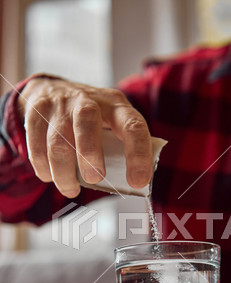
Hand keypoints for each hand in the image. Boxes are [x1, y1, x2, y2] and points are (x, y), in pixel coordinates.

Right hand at [18, 76, 152, 197]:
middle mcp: (88, 100)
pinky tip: (51, 176)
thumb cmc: (92, 118)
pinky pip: (36, 146)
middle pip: (86, 122)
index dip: (138, 155)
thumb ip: (121, 148)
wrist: (53, 90)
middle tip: (94, 179)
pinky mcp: (36, 112)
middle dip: (90, 155)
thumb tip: (128, 185)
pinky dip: (44, 168)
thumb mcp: (113, 123)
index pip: (133, 126)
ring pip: (58, 141)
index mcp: (116, 105)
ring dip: (64, 173)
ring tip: (71, 189)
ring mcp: (60, 105)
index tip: (137, 182)